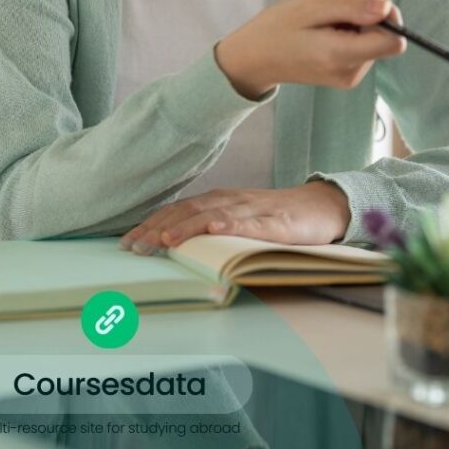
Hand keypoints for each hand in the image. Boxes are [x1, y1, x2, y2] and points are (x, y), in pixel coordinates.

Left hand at [119, 182, 351, 254]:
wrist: (322, 206)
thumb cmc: (277, 217)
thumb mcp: (239, 219)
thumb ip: (211, 225)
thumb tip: (169, 243)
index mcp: (221, 200)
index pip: (179, 209)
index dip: (151, 224)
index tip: (126, 243)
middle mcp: (233, 200)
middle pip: (189, 210)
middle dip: (159, 228)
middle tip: (133, 248)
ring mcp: (255, 209)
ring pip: (215, 215)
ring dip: (188, 226)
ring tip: (165, 241)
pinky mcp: (278, 221)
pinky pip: (252, 223)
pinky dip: (233, 225)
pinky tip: (216, 230)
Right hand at [214, 0, 404, 99]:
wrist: (253, 60)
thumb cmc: (276, 28)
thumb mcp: (312, 8)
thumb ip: (352, 8)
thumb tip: (387, 6)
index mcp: (342, 57)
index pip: (394, 42)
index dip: (390, 17)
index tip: (367, 0)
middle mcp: (351, 73)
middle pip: (385, 40)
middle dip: (369, 18)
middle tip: (335, 8)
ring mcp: (349, 78)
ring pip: (374, 43)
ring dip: (358, 25)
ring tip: (324, 22)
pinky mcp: (346, 77)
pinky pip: (363, 49)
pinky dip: (351, 35)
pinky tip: (326, 33)